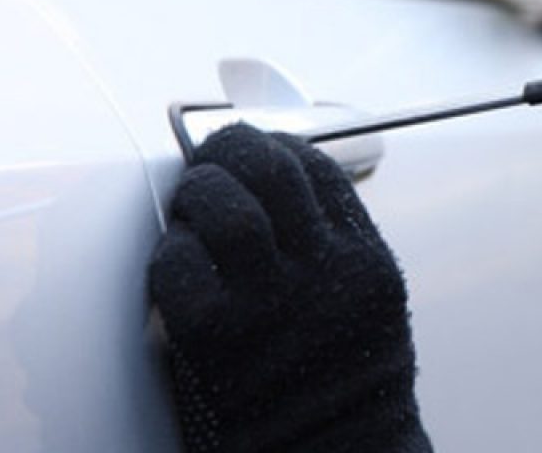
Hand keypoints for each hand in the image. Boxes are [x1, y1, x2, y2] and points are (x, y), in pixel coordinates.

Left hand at [148, 124, 430, 452]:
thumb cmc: (344, 393)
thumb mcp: (371, 311)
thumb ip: (338, 250)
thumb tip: (282, 196)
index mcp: (366, 265)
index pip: (321, 171)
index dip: (280, 146)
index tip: (258, 148)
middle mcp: (325, 275)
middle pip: (274, 171)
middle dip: (233, 149)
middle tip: (212, 158)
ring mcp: (271, 304)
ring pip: (228, 207)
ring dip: (200, 192)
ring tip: (191, 202)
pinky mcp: (216, 337)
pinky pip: (180, 264)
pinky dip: (170, 252)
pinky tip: (176, 261)